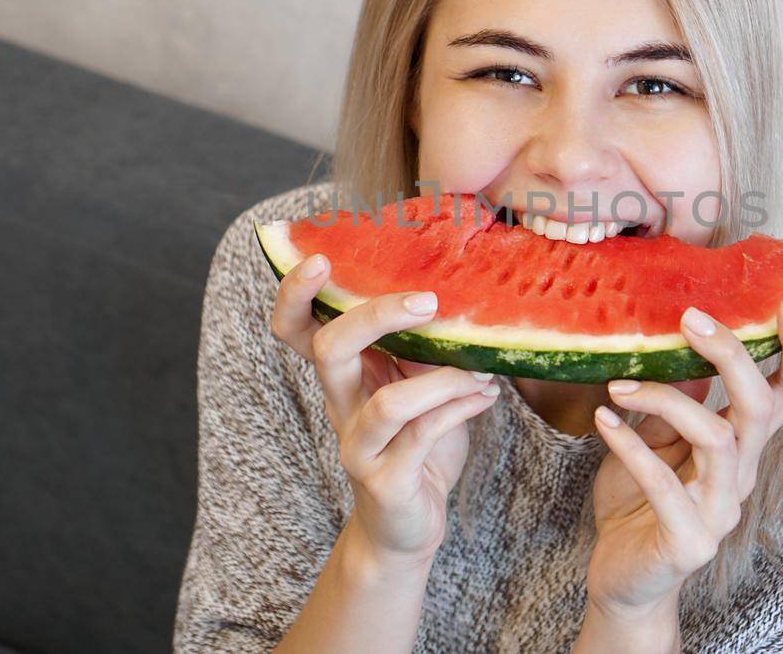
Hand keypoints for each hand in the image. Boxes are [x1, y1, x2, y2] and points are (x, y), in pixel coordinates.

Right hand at [269, 252, 500, 565]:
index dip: (296, 293)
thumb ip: (424, 350)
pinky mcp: (386, 480)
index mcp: (344, 375)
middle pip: (329, 349)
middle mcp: (341, 406)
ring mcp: (360, 446)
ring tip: (480, 372)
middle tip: (427, 301)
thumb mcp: (419, 387)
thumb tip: (458, 301)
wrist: (408, 525)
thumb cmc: (416, 446)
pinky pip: (422, 437)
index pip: (297, 328)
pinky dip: (460, 410)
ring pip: (388, 402)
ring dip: (442, 380)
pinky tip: (486, 397)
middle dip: (375, 315)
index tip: (321, 257)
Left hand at [584, 293, 782, 617]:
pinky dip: (631, 448)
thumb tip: (678, 340)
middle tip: (689, 317)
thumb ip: (675, 399)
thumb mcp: (655, 440)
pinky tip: (603, 423)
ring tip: (619, 386)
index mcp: (742, 446)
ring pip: (718, 440)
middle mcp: (742, 475)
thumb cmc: (638, 503)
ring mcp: (720, 511)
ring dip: (666, 401)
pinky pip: (665, 484)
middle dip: (732, 354)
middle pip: (760, 406)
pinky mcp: (689, 540)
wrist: (623, 578)